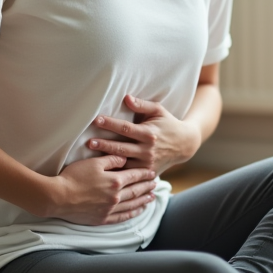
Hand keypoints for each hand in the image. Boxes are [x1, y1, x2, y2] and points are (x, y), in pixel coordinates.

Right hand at [45, 154, 157, 224]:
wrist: (58, 197)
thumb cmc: (73, 177)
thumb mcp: (93, 163)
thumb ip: (111, 160)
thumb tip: (125, 159)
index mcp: (115, 181)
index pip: (134, 175)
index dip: (144, 173)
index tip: (152, 172)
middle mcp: (116, 196)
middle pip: (136, 190)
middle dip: (147, 186)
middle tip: (155, 184)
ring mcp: (110, 209)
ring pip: (132, 204)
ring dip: (143, 200)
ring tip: (151, 197)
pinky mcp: (102, 219)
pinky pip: (122, 217)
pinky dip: (132, 213)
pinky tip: (138, 211)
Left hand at [86, 95, 201, 174]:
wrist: (184, 144)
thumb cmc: (168, 123)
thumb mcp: (158, 110)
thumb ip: (142, 105)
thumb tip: (126, 98)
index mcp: (149, 133)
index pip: (126, 128)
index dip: (111, 124)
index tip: (96, 120)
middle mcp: (148, 150)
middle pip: (122, 147)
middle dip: (104, 145)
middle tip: (89, 142)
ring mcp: (147, 163)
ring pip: (124, 164)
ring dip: (108, 161)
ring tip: (91, 159)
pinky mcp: (147, 172)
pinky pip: (130, 175)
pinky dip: (118, 173)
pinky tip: (104, 171)